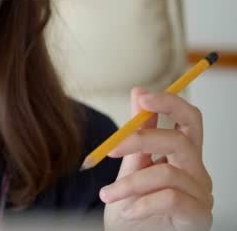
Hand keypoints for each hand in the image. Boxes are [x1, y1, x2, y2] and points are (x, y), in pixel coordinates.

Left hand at [101, 87, 213, 230]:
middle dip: (140, 139)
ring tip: (108, 195)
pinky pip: (171, 199)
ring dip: (129, 184)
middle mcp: (197, 172)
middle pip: (179, 140)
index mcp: (182, 156)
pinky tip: (128, 210)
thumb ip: (136, 133)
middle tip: (109, 150)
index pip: (188, 119)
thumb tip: (139, 92)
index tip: (142, 96)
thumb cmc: (133, 207)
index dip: (170, 103)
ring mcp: (201, 195)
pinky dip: (141, 203)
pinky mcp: (199, 217)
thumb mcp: (130, 165)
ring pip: (167, 173)